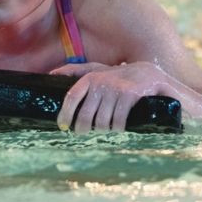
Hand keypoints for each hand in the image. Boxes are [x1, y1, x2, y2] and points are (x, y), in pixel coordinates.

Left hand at [50, 62, 171, 132]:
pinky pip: (118, 121)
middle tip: (86, 132)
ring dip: (103, 130)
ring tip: (105, 129)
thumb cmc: (119, 75)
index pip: (72, 97)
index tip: (63, 126)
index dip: (65, 114)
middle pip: (85, 115)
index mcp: (90, 77)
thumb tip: (51, 73)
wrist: (150, 74)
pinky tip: (119, 128)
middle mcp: (101, 82)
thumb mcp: (98, 69)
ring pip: (101, 121)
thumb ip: (75, 70)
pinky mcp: (129, 95)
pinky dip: (117, 128)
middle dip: (83, 128)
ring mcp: (115, 89)